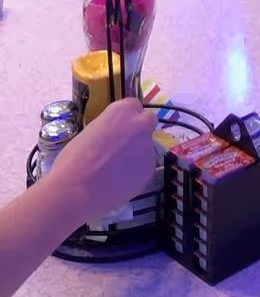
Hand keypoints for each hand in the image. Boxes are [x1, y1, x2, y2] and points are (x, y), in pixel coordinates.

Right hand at [49, 99, 157, 220]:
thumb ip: (108, 129)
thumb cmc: (73, 160)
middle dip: (140, 131)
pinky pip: (143, 168)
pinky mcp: (149, 168)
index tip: (120, 129)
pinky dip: (135, 174)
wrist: (76, 190)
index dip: (127, 119)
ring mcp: (147, 146)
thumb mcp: (90, 132)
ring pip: (146, 147)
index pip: (134, 106)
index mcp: (123, 110)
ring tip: (116, 171)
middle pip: (148, 121)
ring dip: (136, 154)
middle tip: (125, 146)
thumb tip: (112, 136)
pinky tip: (118, 183)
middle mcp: (140, 124)